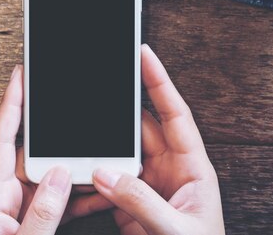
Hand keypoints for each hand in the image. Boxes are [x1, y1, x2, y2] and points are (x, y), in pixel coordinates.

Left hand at [0, 65, 110, 234]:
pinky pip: (57, 202)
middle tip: (84, 127)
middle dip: (62, 143)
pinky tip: (98, 192)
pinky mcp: (31, 223)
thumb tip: (60, 175)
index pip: (1, 139)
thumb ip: (42, 213)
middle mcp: (3, 197)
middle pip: (32, 156)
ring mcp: (18, 210)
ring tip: (101, 163)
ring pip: (50, 178)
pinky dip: (78, 197)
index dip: (11, 104)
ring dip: (75, 173)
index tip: (20, 74)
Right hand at [92, 44, 224, 234]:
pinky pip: (108, 182)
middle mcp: (170, 172)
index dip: (159, 83)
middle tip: (100, 91)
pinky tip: (80, 176)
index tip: (144, 56)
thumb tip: (106, 173)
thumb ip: (141, 202)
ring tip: (83, 136)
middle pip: (141, 131)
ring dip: (102, 150)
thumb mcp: (175, 230)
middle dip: (119, 114)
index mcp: (192, 169)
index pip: (175, 115)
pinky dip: (93, 179)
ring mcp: (149, 187)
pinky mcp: (131, 204)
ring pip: (120, 155)